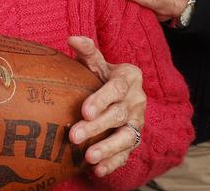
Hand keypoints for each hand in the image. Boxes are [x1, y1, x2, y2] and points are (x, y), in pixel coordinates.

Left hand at [67, 36, 144, 177]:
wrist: (122, 93)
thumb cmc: (103, 75)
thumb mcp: (97, 62)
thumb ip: (87, 51)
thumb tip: (71, 38)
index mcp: (129, 78)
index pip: (117, 88)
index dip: (102, 99)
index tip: (85, 110)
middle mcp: (137, 101)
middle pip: (118, 115)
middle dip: (97, 127)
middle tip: (75, 136)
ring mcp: (137, 122)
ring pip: (126, 137)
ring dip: (108, 149)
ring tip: (89, 158)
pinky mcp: (134, 139)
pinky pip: (127, 154)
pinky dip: (114, 163)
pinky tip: (98, 171)